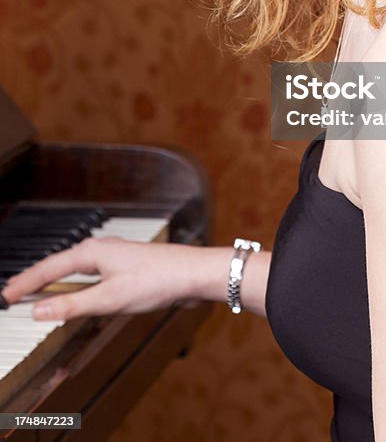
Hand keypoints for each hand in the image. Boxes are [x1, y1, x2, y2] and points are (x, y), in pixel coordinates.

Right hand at [0, 238, 204, 321]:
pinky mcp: (124, 267)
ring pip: (74, 270)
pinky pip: (89, 275)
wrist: (191, 274)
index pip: (48, 269)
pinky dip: (74, 285)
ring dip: (54, 282)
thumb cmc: (156, 281)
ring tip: (36, 294)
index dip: (25, 283)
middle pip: (58, 265)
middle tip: (13, 294)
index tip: (5, 295)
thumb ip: (72, 307)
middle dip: (35, 279)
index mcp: (92, 252)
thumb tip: (38, 311)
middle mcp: (100, 249)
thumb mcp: (109, 299)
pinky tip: (75, 294)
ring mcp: (113, 257)